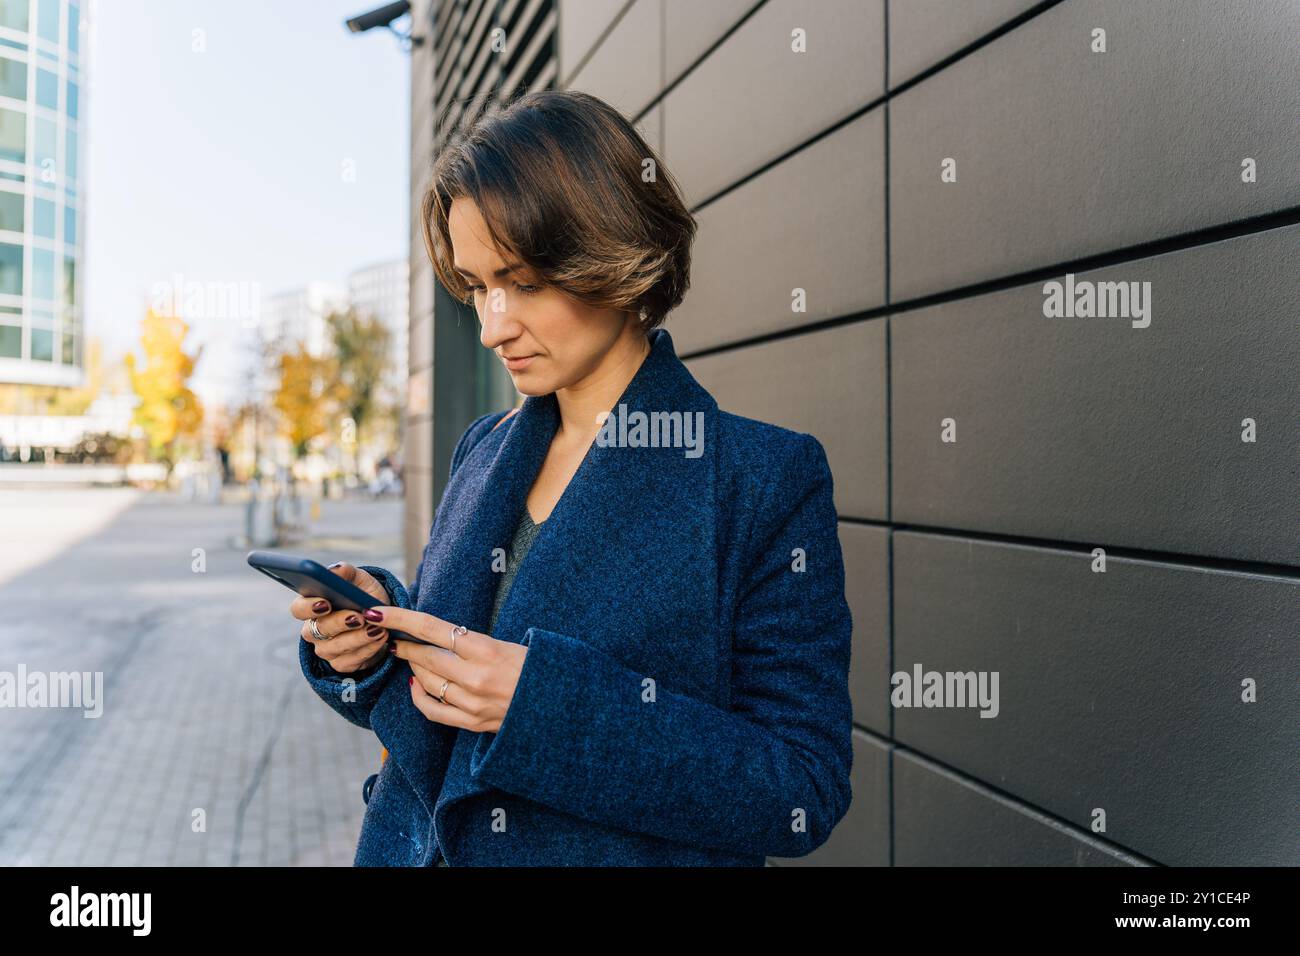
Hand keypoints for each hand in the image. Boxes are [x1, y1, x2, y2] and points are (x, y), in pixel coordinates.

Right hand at [291, 562, 391, 673]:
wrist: (386, 619)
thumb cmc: (366, 596)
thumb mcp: (361, 580)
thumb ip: (346, 572)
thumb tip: (334, 570)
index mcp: (312, 606)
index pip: (298, 608)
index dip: (309, 607)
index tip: (326, 603)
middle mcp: (314, 630)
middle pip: (317, 630)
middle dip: (339, 623)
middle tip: (359, 617)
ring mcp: (326, 649)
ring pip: (334, 648)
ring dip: (358, 638)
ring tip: (378, 628)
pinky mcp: (341, 663)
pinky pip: (349, 661)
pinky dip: (367, 650)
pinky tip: (380, 640)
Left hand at [363, 605, 526, 732]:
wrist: (565, 705)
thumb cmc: (540, 667)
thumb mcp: (511, 644)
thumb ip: (474, 642)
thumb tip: (440, 635)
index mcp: (488, 649)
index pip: (432, 629)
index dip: (401, 619)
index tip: (379, 612)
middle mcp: (476, 677)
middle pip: (424, 656)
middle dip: (404, 645)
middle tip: (393, 637)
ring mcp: (473, 704)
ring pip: (426, 682)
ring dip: (413, 667)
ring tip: (411, 657)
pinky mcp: (473, 723)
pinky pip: (433, 710)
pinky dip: (419, 696)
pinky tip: (416, 685)